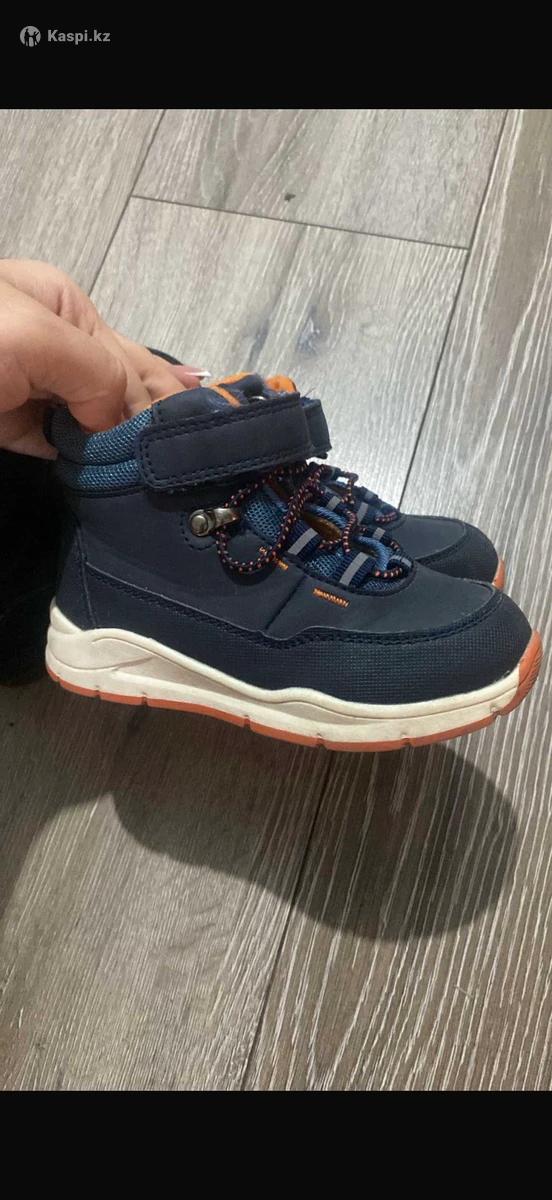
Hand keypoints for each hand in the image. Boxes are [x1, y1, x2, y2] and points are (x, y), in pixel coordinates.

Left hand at [0, 259, 206, 457]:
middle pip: (124, 388)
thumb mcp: (37, 336)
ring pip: (97, 421)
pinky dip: (91, 464)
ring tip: (179, 467)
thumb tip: (118, 426)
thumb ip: (97, 376)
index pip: (133, 363)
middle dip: (160, 416)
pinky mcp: (15, 426)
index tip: (189, 441)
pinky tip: (125, 475)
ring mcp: (36, 389)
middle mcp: (59, 347)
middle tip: (206, 451)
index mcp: (69, 308)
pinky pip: (63, 446)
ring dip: (128, 444)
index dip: (159, 403)